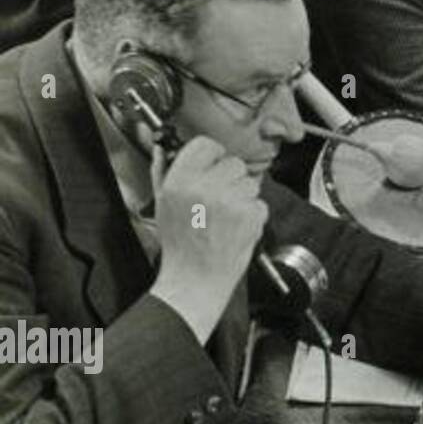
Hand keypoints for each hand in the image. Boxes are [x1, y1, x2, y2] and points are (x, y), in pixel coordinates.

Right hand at [150, 137, 267, 342]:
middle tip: (218, 202)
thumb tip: (164, 148)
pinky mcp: (250, 216)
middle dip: (230, 179)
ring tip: (225, 217)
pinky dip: (253, 215)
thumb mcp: (162, 204)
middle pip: (234, 163)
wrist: (195, 279)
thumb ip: (162, 171)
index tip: (212, 167)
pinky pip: (260, 203)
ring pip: (251, 182)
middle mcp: (204, 188)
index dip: (213, 155)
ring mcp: (230, 202)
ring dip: (244, 197)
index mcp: (179, 181)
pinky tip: (236, 228)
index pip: (207, 144)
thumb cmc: (180, 244)